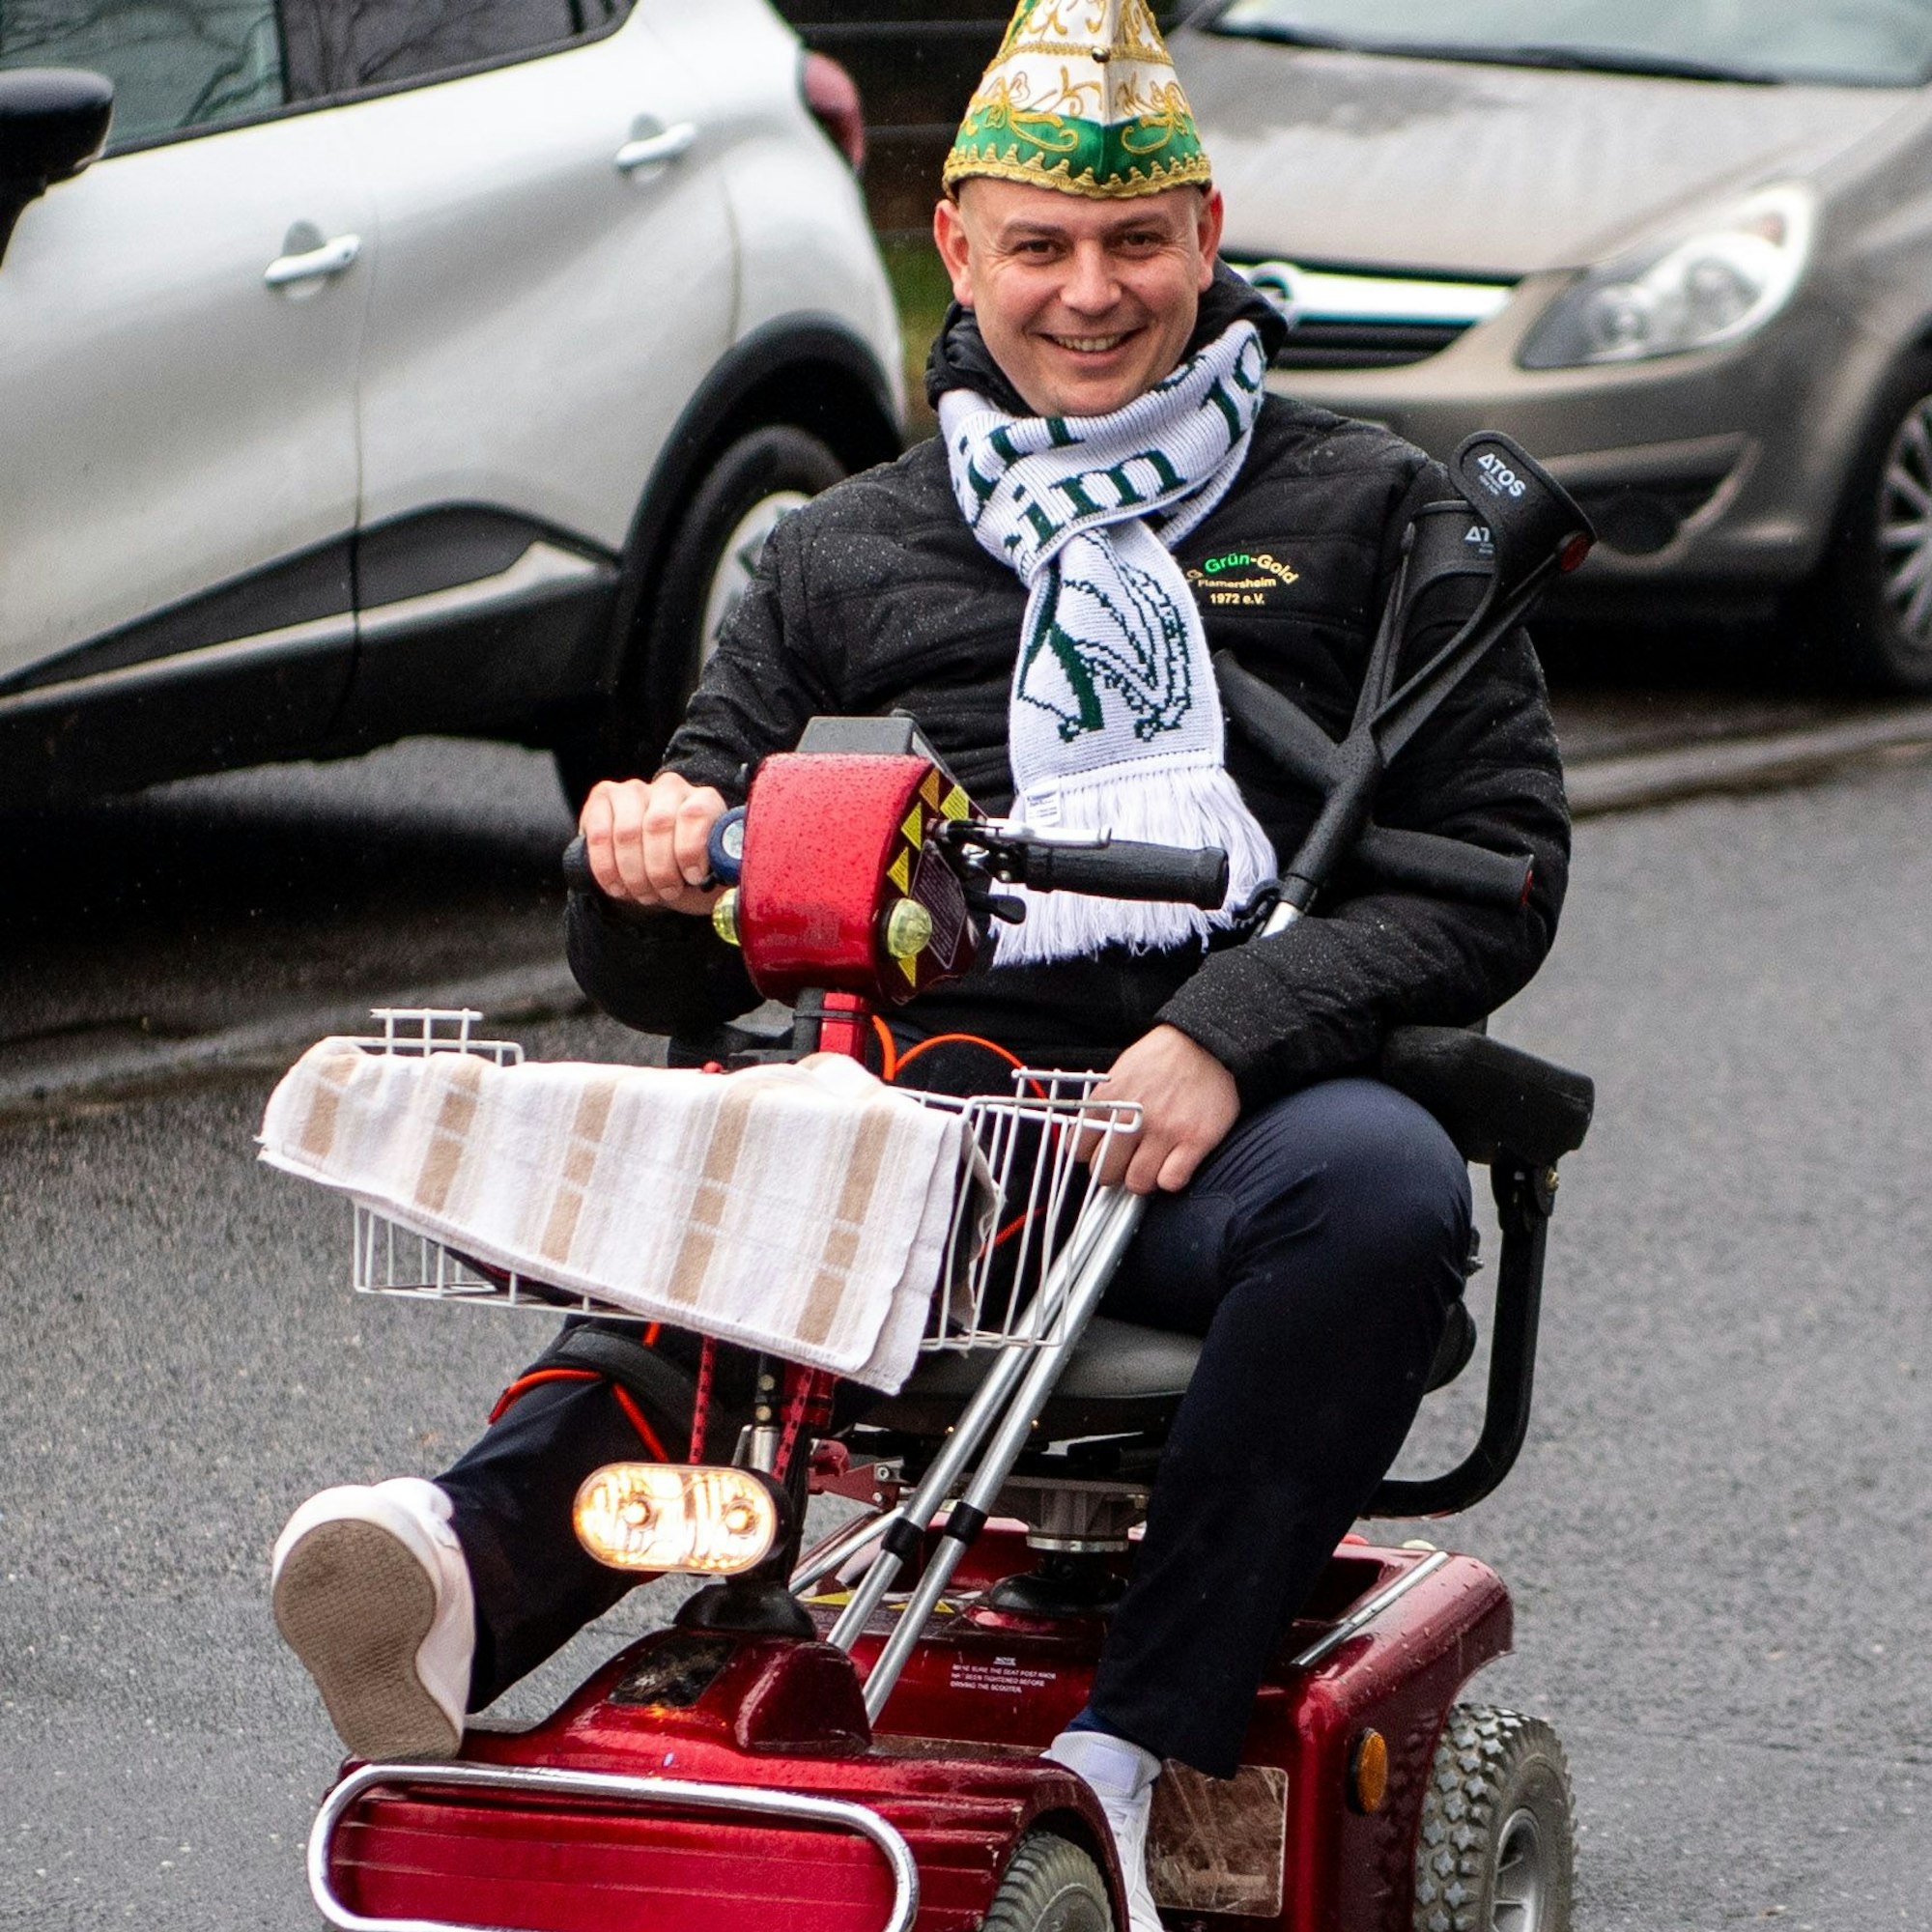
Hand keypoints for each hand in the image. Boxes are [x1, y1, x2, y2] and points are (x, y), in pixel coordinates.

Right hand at [577, 773, 728, 914]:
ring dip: (632, 872)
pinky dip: (606, 866)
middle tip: (664, 894)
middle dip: (659, 869)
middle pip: (658, 825)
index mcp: (704, 800)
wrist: (657, 868)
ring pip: (627, 832)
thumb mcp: (714, 874)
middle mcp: (671, 788)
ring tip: (642, 894)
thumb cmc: (689, 871)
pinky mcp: (604, 797)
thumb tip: (729, 874)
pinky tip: (616, 886)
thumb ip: (725, 872)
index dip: (690, 849)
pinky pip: (599, 833)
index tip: (692, 878)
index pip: (695, 814)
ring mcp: (635, 789)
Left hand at [1085, 1025, 1239, 1194]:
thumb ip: (1103, 1106)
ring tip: (1152, 1164)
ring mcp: (1165, 1131)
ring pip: (1138, 1183)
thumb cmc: (1162, 1058)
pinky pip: (1172, 1181)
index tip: (1100, 1154)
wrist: (1205, 1044)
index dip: (1090, 1155)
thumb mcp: (1120, 1072)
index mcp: (1109, 1101)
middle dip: (1114, 1171)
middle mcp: (1132, 1119)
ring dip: (1143, 1179)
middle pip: (1105, 1172)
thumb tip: (1086, 1137)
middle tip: (1127, 1162)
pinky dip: (1171, 1179)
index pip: (1079, 1148)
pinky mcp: (1195, 1140)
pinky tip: (1174, 1164)